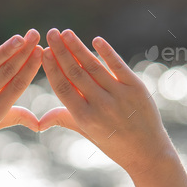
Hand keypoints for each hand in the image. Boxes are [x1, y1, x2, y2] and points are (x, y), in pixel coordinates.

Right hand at [39, 28, 172, 176]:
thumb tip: (38, 122)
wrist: (148, 153)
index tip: (43, 51)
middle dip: (61, 51)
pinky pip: (118, 66)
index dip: (52, 68)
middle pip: (75, 73)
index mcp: (84, 118)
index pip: (63, 88)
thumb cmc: (113, 143)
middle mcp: (100, 106)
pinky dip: (107, 52)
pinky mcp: (136, 88)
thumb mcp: (86, 133)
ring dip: (78, 48)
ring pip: (94, 67)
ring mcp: (119, 96)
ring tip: (66, 33)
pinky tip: (96, 40)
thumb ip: (64, 119)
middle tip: (51, 33)